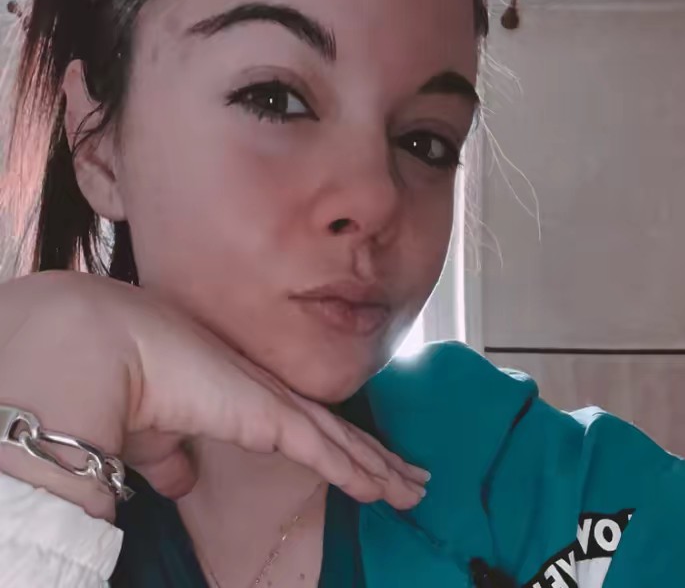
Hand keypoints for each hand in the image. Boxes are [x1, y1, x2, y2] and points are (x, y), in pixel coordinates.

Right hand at [0, 272, 427, 517]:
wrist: (114, 348)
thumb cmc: (129, 382)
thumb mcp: (155, 432)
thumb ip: (171, 455)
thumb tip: (179, 480)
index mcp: (247, 396)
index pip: (307, 426)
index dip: (340, 446)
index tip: (367, 462)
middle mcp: (271, 396)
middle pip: (339, 433)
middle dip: (378, 458)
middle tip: (412, 478)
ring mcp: (276, 405)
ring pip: (345, 443)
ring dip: (382, 470)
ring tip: (416, 489)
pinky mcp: (272, 418)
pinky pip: (328, 453)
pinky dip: (359, 473)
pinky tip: (386, 491)